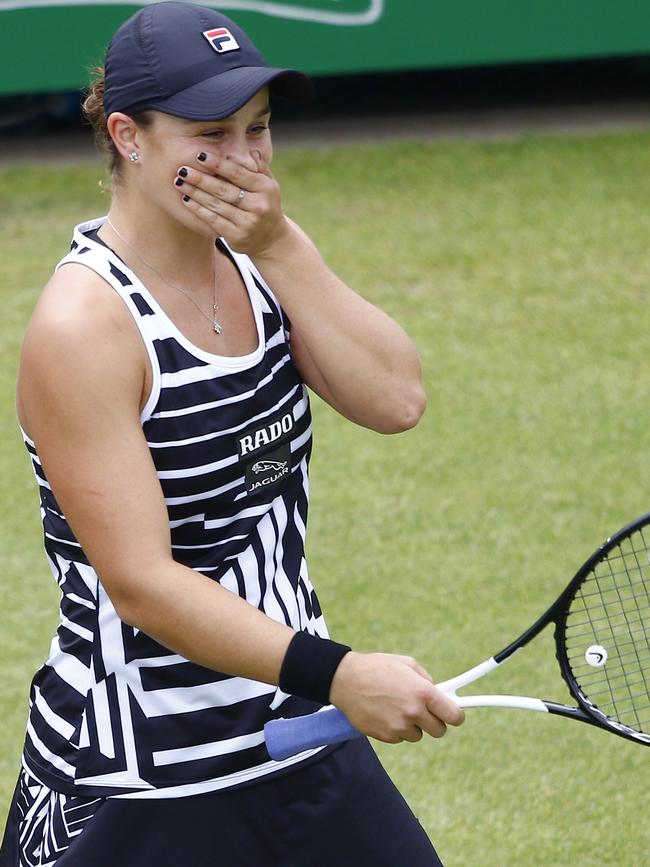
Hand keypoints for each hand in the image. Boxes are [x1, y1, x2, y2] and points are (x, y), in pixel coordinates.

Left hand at [174, 150, 290, 255]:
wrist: (271, 239)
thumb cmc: (266, 205)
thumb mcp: (269, 185)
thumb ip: (260, 168)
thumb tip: (251, 152)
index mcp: (265, 188)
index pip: (238, 173)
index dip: (218, 164)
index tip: (200, 155)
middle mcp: (258, 205)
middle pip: (224, 189)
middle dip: (201, 178)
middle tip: (182, 169)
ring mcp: (247, 222)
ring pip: (216, 204)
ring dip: (195, 193)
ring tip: (179, 182)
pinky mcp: (237, 236)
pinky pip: (214, 220)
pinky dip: (198, 210)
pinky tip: (186, 200)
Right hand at [329, 652, 464, 743]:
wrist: (345, 680)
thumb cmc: (377, 668)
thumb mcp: (407, 664)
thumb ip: (426, 680)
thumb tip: (439, 694)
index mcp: (423, 692)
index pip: (454, 716)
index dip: (457, 716)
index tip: (455, 715)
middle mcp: (413, 712)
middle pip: (439, 731)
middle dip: (434, 721)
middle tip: (424, 710)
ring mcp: (399, 726)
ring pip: (417, 735)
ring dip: (412, 725)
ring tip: (396, 707)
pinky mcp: (385, 736)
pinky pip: (400, 738)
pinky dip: (396, 729)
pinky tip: (384, 713)